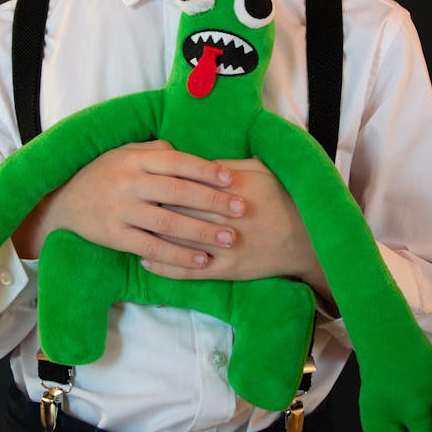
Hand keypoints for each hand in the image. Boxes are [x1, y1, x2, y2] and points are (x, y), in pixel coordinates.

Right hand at [12, 140, 245, 268]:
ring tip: (230, 238)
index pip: (177, 162)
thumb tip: (190, 155)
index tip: (231, 179)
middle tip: (241, 209)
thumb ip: (157, 151)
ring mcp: (121, 211)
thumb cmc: (104, 173)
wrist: (62, 201)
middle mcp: (129, 183)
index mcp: (134, 159)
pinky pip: (152, 248)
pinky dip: (178, 256)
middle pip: (177, 192)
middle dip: (213, 201)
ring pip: (167, 223)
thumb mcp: (125, 152)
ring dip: (202, 232)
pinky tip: (202, 261)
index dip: (205, 170)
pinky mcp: (115, 236)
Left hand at [144, 157, 335, 304]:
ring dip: (151, 235)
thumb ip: (227, 165)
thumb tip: (195, 162)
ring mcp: (225, 246)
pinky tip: (145, 259)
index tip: (139, 177)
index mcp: (232, 188)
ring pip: (179, 240)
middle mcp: (226, 217)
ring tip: (127, 228)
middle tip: (123, 199)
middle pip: (178, 210)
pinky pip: (190, 270)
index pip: (187, 183)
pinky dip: (165, 266)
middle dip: (150, 205)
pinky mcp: (227, 269)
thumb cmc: (283, 197)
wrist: (308, 240)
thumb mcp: (261, 169)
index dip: (161, 181)